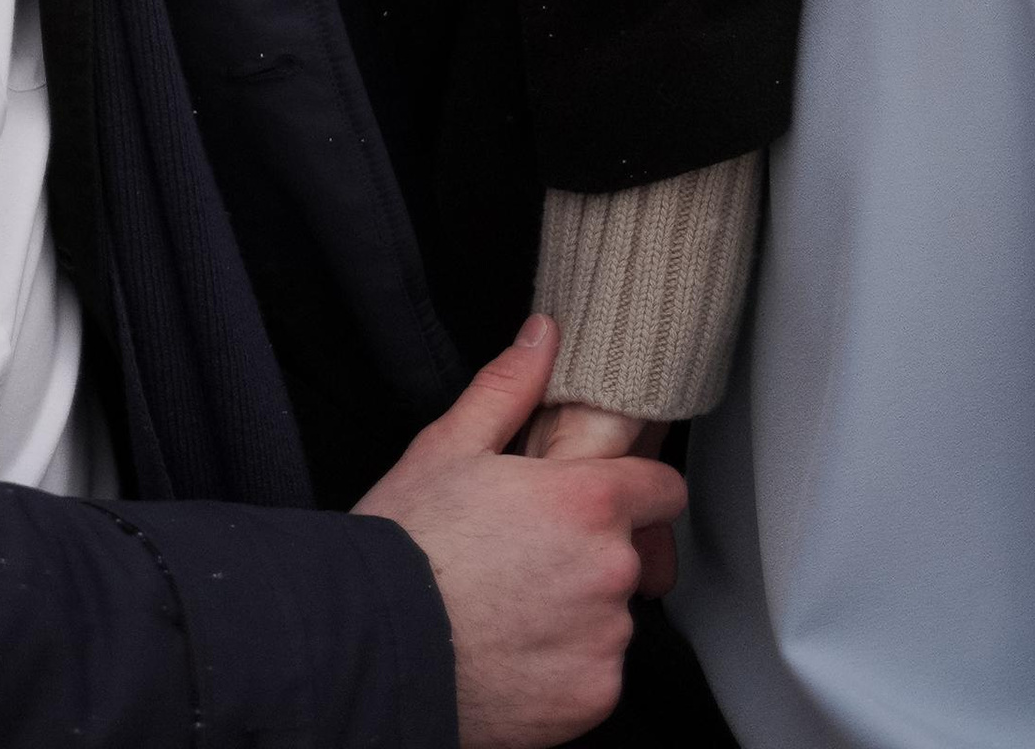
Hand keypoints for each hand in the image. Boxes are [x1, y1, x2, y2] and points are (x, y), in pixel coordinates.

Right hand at [356, 317, 686, 748]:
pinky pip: (595, 673)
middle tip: (529, 554)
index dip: (634, 487)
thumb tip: (544, 335)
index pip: (663, 488)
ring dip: (579, 610)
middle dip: (593, 550)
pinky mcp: (590, 700)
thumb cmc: (406, 544)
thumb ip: (509, 387)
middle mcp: (609, 570)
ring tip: (513, 604)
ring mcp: (604, 641)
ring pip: (612, 616)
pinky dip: (565, 665)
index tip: (601, 496)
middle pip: (632, 553)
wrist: (371, 647)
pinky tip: (514, 649)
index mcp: (586, 500)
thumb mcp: (448, 447)